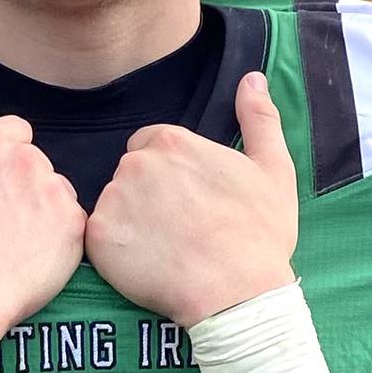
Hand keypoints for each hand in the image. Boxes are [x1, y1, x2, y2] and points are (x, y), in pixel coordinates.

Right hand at [0, 113, 86, 345]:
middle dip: (15, 183)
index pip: (11, 131)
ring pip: (54, 191)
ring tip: (8, 241)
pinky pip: (71, 224)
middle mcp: (27, 161)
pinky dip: (55, 237)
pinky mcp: (73, 230)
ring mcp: (54, 195)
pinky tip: (27, 257)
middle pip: (32, 162)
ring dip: (38, 207)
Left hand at [85, 72, 297, 327]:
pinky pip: (99, 238)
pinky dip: (117, 251)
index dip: (169, 173)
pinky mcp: (98, 238)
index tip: (190, 201)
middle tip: (180, 228)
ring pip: (114, 205)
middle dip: (149, 195)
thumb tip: (253, 78)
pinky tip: (148, 265)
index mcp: (172, 141)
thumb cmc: (259, 234)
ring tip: (166, 249)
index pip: (150, 144)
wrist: (238, 294)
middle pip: (130, 173)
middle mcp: (135, 163)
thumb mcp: (273, 169)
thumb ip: (259, 118)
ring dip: (132, 223)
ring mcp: (113, 200)